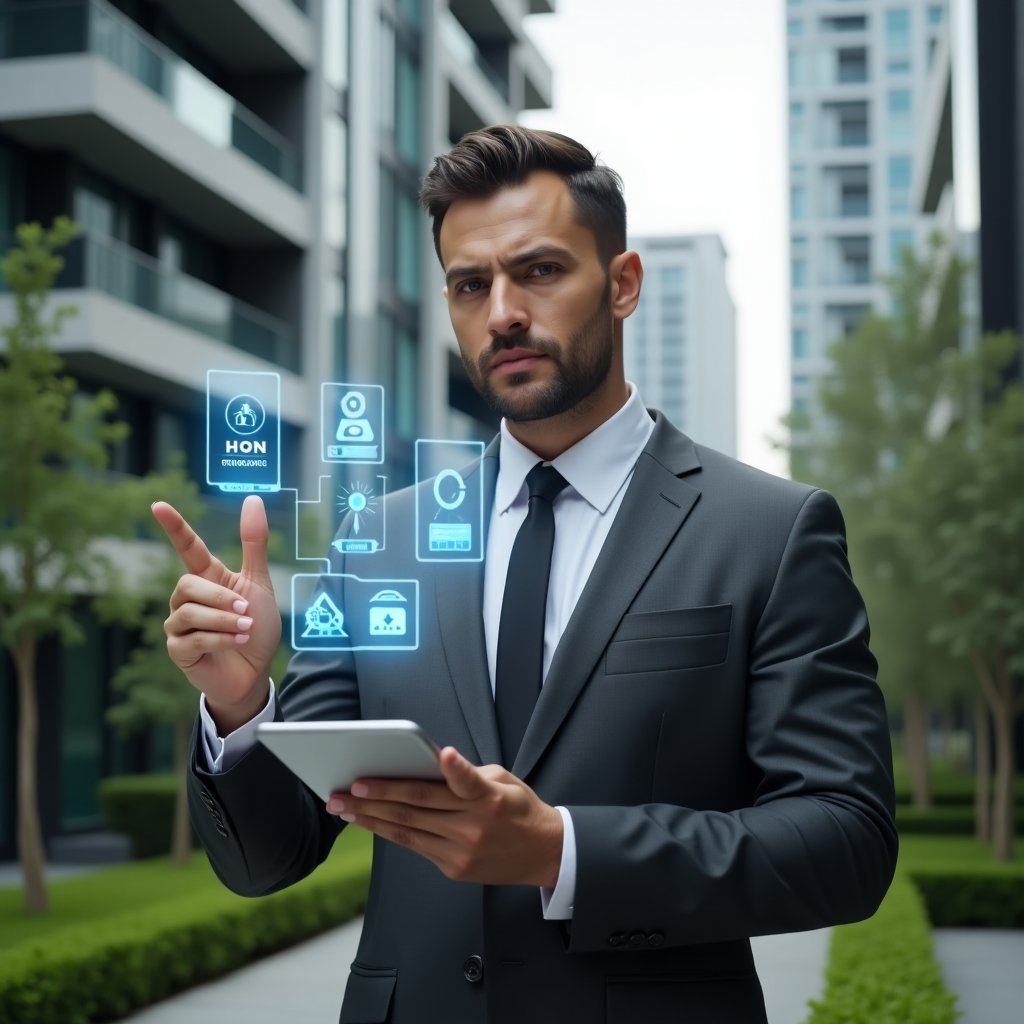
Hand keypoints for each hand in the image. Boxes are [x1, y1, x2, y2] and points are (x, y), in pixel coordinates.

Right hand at [152, 496, 280, 732]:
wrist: (255, 672)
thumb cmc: (256, 627)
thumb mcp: (260, 583)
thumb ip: (254, 544)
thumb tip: (253, 499)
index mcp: (208, 578)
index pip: (187, 547)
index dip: (174, 527)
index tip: (158, 505)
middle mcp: (187, 599)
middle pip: (187, 584)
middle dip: (219, 596)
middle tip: (245, 610)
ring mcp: (179, 625)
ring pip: (188, 612)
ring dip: (223, 620)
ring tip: (245, 629)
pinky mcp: (178, 651)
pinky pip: (192, 639)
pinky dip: (219, 640)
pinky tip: (236, 642)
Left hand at [326, 747, 563, 886]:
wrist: (544, 854)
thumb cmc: (520, 809)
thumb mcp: (505, 781)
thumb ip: (468, 775)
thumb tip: (430, 767)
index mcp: (490, 798)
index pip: (470, 781)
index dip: (455, 768)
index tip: (444, 755)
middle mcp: (473, 825)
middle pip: (420, 806)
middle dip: (379, 795)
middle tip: (348, 787)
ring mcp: (461, 850)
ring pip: (408, 829)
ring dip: (371, 817)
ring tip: (344, 807)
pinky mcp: (453, 868)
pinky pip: (414, 845)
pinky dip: (388, 831)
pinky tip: (368, 821)